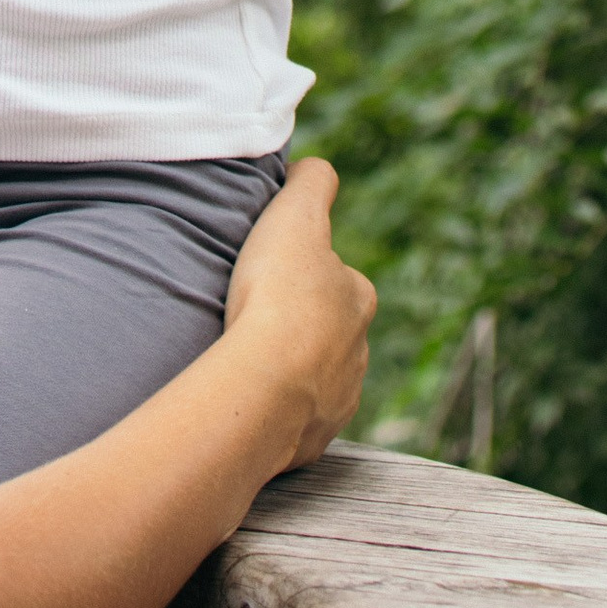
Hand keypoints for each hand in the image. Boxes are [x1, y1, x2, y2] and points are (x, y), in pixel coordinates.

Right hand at [223, 160, 375, 469]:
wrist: (263, 385)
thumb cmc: (277, 296)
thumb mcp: (295, 217)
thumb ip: (312, 184)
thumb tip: (316, 169)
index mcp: (358, 298)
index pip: (338, 278)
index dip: (307, 272)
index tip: (275, 274)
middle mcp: (359, 351)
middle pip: (331, 331)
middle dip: (302, 326)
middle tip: (256, 319)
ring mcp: (339, 399)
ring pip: (317, 377)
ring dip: (290, 369)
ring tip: (247, 362)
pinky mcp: (314, 438)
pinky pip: (296, 420)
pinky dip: (277, 409)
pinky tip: (248, 399)